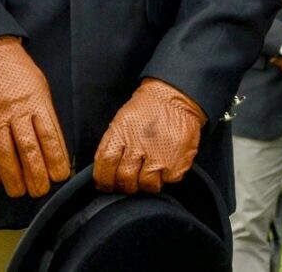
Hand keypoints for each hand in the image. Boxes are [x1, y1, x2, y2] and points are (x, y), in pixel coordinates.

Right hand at [0, 36, 71, 198]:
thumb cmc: (19, 74)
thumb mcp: (41, 89)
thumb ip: (45, 117)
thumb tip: (53, 149)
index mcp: (37, 102)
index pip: (49, 136)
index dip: (55, 159)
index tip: (59, 176)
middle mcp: (16, 111)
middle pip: (28, 148)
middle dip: (35, 174)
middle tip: (39, 191)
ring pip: (4, 153)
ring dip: (12, 177)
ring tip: (18, 192)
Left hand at [93, 78, 206, 193]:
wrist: (175, 96)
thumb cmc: (148, 108)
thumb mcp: (121, 120)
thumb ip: (112, 145)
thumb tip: (105, 171)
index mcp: (121, 134)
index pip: (105, 166)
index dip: (104, 180)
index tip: (106, 184)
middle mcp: (139, 146)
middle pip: (125, 179)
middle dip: (124, 186)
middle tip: (128, 183)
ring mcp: (159, 156)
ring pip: (146, 186)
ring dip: (146, 184)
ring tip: (149, 173)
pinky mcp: (177, 162)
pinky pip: (168, 181)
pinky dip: (166, 177)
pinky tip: (166, 164)